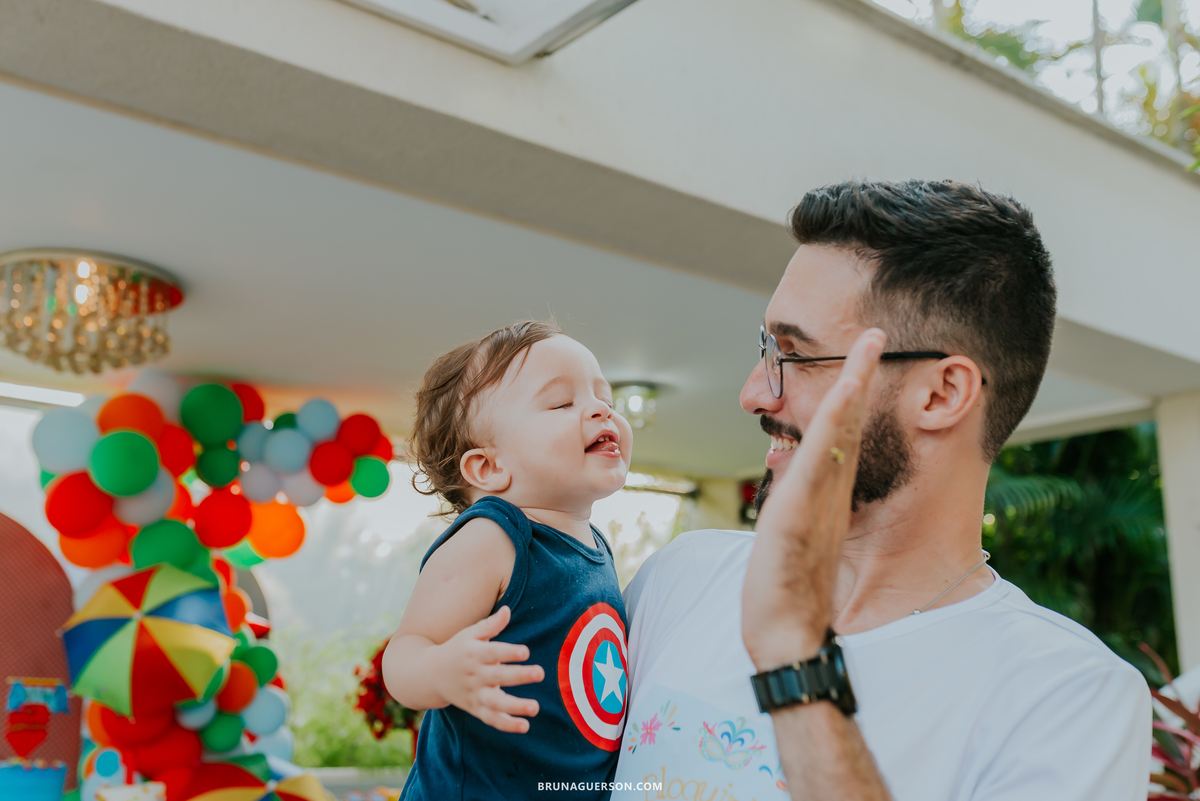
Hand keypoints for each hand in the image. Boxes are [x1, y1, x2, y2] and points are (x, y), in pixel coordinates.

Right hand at [431, 606, 544, 732]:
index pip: (493, 652)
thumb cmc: (457, 649)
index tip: (526, 651)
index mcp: (474, 653)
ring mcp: (474, 694)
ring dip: (515, 706)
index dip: (509, 652)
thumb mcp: (469, 634)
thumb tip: (507, 610)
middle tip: (540, 673)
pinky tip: (525, 726)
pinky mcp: (475, 708)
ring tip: (535, 708)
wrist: (429, 674)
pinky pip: (491, 719)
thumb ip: (490, 624)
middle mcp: (474, 675)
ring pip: (495, 703)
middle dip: (519, 676)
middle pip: (498, 677)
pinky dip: (506, 724)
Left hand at [742, 329, 884, 670]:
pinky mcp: (795, 519)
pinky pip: (816, 468)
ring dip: (850, 391)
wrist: (788, 638)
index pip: (839, 434)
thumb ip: (802, 510)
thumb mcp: (794, 538)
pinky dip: (830, 432)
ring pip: (836, 438)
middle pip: (846, 425)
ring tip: (864, 351)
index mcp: (823, 495)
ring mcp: (813, 504)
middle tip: (874, 334)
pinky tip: (838, 404)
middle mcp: (825, 494)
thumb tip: (799, 495)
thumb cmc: (788, 592)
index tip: (862, 356)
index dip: (852, 394)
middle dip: (860, 377)